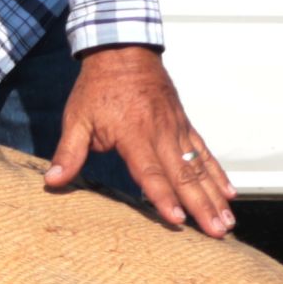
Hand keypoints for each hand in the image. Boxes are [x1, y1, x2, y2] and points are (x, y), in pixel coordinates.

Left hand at [52, 45, 236, 234]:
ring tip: (228, 222)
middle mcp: (161, 133)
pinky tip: (229, 193)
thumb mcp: (77, 118)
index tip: (177, 220)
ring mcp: (177, 129)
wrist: (123, 50)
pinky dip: (218, 173)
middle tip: (218, 233)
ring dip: (215, 196)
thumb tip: (53, 181)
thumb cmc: (98, 87)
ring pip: (200, 167)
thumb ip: (69, 152)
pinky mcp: (184, 125)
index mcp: (134, 134)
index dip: (164, 197)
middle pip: (184, 176)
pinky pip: (204, 152)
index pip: (151, 172)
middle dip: (202, 206)